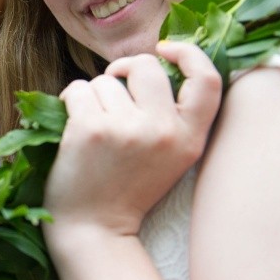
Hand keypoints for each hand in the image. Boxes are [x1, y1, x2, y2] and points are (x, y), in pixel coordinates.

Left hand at [44, 41, 221, 245]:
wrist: (94, 230)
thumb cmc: (125, 189)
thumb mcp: (169, 156)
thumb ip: (170, 116)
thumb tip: (153, 61)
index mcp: (191, 138)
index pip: (208, 79)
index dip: (189, 54)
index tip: (165, 49)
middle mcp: (164, 130)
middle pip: (147, 66)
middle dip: (124, 70)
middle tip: (112, 87)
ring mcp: (127, 128)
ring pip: (105, 80)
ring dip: (93, 96)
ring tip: (93, 127)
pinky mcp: (91, 129)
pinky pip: (77, 89)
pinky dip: (70, 101)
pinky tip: (72, 124)